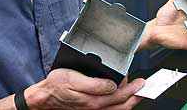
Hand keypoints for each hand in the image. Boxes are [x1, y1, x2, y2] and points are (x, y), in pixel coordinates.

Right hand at [24, 69, 144, 109]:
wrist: (45, 97)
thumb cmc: (57, 86)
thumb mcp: (74, 79)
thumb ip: (95, 84)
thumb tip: (113, 85)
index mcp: (94, 102)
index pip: (120, 97)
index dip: (133, 89)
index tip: (141, 82)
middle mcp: (95, 109)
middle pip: (122, 106)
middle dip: (135, 96)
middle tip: (142, 85)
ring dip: (127, 100)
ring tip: (132, 89)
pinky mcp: (90, 109)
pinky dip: (118, 104)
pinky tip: (118, 96)